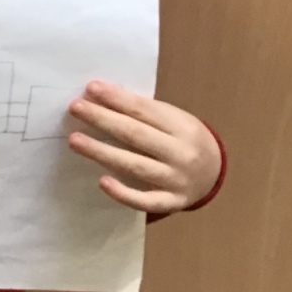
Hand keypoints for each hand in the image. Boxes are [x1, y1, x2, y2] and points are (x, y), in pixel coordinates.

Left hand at [67, 82, 221, 215]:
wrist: (216, 174)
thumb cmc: (184, 140)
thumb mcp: (174, 120)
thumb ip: (144, 113)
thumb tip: (103, 97)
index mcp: (182, 126)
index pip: (143, 110)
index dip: (116, 99)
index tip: (90, 88)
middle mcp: (180, 152)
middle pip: (135, 135)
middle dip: (102, 119)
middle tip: (75, 108)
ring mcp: (176, 180)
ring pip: (135, 165)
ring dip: (102, 152)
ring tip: (75, 140)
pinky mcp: (170, 202)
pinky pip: (145, 201)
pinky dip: (123, 193)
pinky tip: (102, 181)